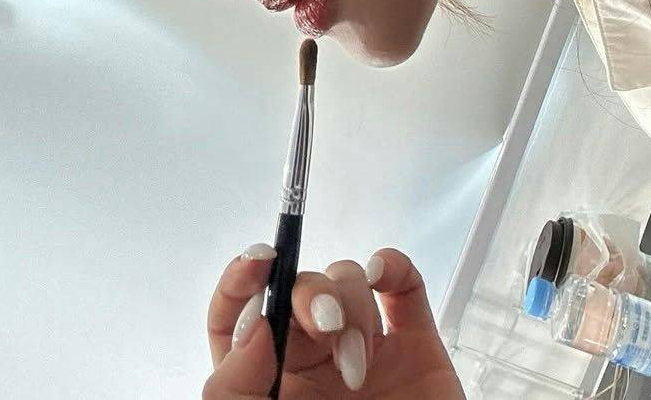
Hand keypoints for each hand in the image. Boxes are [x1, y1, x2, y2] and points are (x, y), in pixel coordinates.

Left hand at [202, 244, 466, 398]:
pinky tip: (383, 279)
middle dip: (310, 294)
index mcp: (266, 385)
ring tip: (360, 369)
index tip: (258, 263)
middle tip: (322, 324)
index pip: (238, 316)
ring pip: (349, 282)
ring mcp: (366, 351)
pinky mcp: (415, 349)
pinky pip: (403, 285)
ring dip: (352, 308)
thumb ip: (234, 391)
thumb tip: (253, 326)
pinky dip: (393, 265)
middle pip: (300, 291)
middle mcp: (310, 364)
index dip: (242, 281)